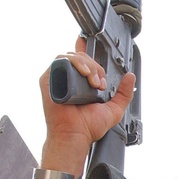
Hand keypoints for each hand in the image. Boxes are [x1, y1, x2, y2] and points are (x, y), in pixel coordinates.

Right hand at [39, 37, 135, 177]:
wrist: (76, 135)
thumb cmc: (89, 127)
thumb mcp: (114, 109)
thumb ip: (123, 93)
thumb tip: (130, 76)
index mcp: (81, 83)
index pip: (83, 60)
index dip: (87, 49)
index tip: (92, 43)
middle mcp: (69, 79)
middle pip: (82, 58)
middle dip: (96, 67)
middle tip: (100, 84)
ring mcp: (58, 78)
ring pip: (73, 57)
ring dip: (88, 65)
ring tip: (94, 83)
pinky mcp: (48, 79)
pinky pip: (60, 61)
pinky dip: (74, 63)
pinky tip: (85, 75)